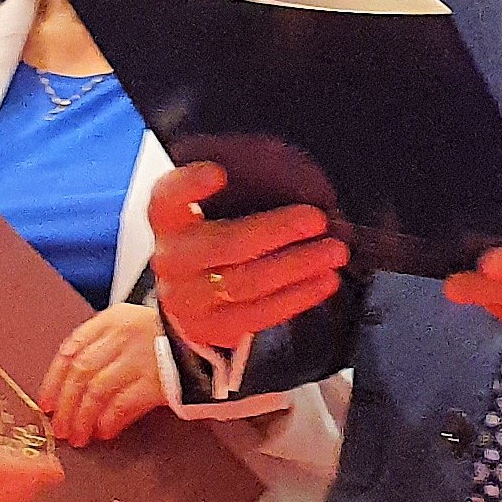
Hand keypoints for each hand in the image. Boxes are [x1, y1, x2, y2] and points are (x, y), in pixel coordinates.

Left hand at [37, 303, 165, 446]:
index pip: (71, 348)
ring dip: (83, 417)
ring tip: (79, 436)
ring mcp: (141, 358)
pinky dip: (109, 420)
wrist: (216, 340)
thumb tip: (72, 384)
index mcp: (114, 319)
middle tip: (60, 428)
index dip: (53, 378)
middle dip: (66, 404)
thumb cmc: (173, 337)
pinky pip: (123, 404)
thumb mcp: (136, 326)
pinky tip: (104, 432)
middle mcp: (124, 335)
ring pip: (96, 391)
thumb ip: (106, 345)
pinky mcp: (159, 382)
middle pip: (81, 372)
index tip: (47, 401)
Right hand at [147, 162, 348, 346]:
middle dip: (276, 231)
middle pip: (222, 244)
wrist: (193, 299)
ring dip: (297, 266)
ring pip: (245, 282)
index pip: (168, 198)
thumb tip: (298, 183)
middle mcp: (171, 259)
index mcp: (168, 221)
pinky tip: (325, 281)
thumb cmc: (213, 242)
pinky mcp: (211, 329)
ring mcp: (186, 299)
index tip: (220, 173)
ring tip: (334, 252)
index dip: (190, 185)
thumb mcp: (212, 212)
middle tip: (317, 220)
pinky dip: (298, 297)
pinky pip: (259, 315)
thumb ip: (238, 196)